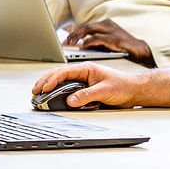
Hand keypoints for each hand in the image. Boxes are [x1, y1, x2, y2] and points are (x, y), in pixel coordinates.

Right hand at [29, 62, 149, 109]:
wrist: (134, 90)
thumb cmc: (123, 85)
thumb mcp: (104, 91)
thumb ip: (87, 95)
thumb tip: (71, 100)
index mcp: (86, 68)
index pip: (64, 72)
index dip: (52, 80)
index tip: (44, 88)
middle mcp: (82, 73)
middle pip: (58, 74)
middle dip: (44, 82)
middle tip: (35, 91)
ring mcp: (82, 81)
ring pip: (61, 81)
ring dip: (49, 87)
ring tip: (39, 94)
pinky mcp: (84, 89)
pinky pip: (67, 89)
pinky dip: (57, 93)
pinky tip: (52, 97)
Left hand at [64, 18, 154, 64]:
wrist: (139, 50)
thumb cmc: (121, 48)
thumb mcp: (106, 42)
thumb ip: (93, 42)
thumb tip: (78, 45)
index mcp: (104, 24)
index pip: (85, 26)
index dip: (73, 32)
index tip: (65, 39)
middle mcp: (106, 24)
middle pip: (85, 27)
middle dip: (73, 35)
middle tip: (64, 43)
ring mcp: (110, 30)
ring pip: (88, 30)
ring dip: (77, 38)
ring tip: (70, 45)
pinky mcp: (113, 38)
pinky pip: (97, 39)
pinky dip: (88, 44)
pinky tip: (82, 48)